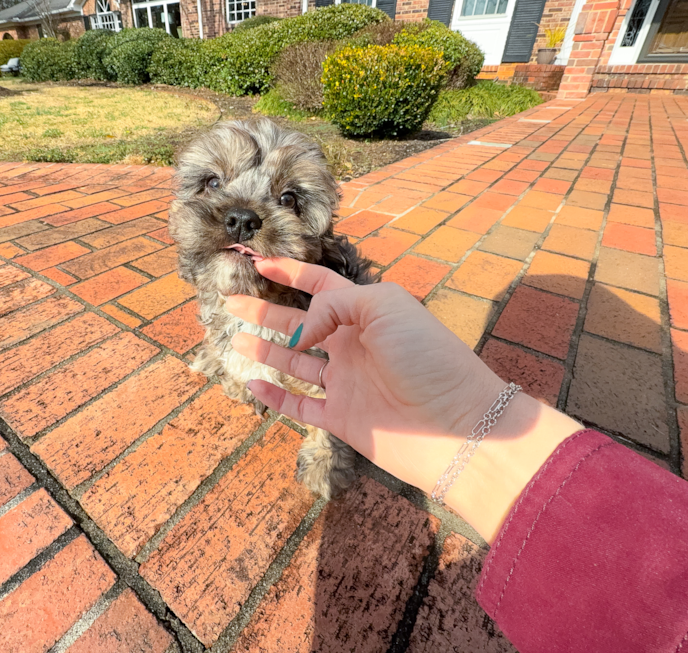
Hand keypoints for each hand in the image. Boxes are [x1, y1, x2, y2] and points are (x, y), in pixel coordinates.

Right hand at [227, 257, 581, 542]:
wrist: (457, 425)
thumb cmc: (428, 357)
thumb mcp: (384, 307)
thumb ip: (333, 307)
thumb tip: (298, 333)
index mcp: (366, 313)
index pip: (320, 286)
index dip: (289, 273)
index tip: (258, 262)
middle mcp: (354, 345)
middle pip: (300, 323)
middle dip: (265, 310)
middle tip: (230, 300)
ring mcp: (347, 382)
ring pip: (296, 363)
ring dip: (265, 350)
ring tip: (235, 338)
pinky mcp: (342, 418)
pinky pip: (300, 406)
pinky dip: (275, 396)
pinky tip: (253, 382)